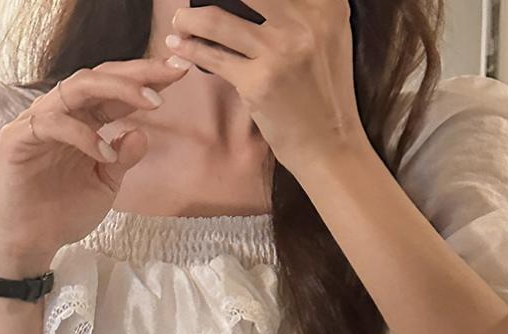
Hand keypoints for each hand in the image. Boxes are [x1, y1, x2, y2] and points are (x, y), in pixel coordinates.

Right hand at [0, 58, 190, 274]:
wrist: (32, 243)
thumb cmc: (65, 212)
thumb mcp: (106, 184)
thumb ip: (124, 158)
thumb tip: (142, 132)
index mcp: (83, 120)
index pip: (116, 91)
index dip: (147, 79)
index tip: (182, 72)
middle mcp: (61, 113)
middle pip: (99, 77)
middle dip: (138, 73)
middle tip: (172, 73)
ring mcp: (37, 121)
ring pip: (76, 87)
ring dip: (117, 91)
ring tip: (151, 105)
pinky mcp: (16, 138)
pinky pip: (52, 123)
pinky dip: (83, 135)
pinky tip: (106, 153)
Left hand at [163, 1, 369, 172]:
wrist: (328, 144)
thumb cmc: (323, 93)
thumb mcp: (326, 38)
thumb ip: (302, 11)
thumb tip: (254, 0)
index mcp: (326, 5)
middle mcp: (305, 21)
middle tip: (194, 2)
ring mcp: (279, 52)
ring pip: (219, 21)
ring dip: (190, 18)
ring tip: (179, 20)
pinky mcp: (258, 82)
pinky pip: (214, 58)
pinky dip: (191, 50)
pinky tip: (178, 46)